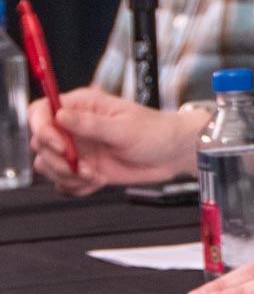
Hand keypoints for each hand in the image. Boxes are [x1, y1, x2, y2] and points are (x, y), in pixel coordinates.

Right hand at [28, 88, 203, 194]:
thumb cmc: (156, 132)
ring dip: (67, 176)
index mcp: (81, 106)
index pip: (40, 111)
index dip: (41, 129)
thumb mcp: (124, 128)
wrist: (173, 154)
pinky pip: (63, 182)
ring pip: (48, 165)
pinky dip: (76, 187)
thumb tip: (60, 115)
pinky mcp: (83, 168)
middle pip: (40, 143)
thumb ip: (90, 124)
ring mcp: (78, 149)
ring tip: (95, 175)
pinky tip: (97, 182)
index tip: (60, 146)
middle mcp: (74, 127)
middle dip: (57, 160)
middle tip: (83, 167)